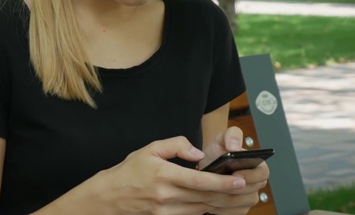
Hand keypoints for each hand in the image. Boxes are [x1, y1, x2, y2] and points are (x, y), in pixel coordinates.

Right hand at [93, 136, 253, 213]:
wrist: (108, 198)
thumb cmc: (129, 172)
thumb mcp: (150, 149)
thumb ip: (176, 145)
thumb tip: (198, 153)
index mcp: (163, 175)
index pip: (199, 181)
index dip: (221, 182)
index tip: (238, 180)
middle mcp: (166, 196)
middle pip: (205, 198)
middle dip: (228, 194)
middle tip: (247, 189)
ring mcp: (165, 212)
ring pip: (201, 209)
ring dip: (220, 204)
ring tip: (237, 195)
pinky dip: (206, 210)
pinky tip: (216, 204)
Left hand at [198, 127, 270, 213]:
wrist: (205, 166)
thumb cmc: (217, 152)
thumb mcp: (222, 138)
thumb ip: (231, 135)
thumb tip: (235, 146)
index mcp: (257, 165)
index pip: (263, 173)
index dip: (251, 175)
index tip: (236, 174)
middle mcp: (256, 183)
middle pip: (251, 191)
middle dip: (233, 188)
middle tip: (217, 184)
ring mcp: (249, 197)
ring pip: (240, 203)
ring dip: (224, 198)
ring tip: (209, 191)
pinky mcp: (239, 209)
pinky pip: (232, 212)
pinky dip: (219, 208)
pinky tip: (208, 200)